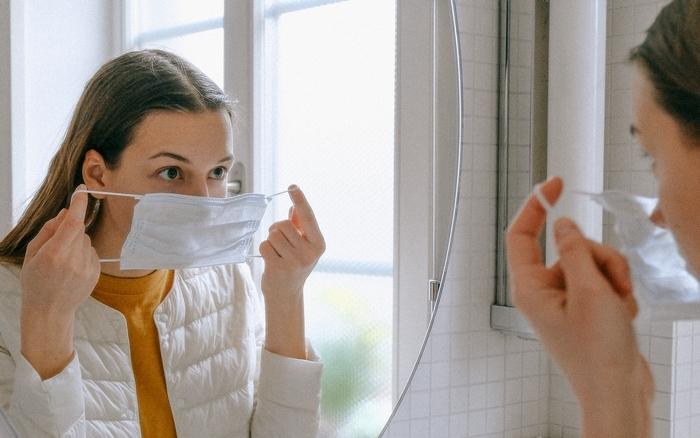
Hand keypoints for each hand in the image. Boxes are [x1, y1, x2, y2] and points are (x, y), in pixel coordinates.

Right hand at [20, 185, 99, 378]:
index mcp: (54, 254)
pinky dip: (83, 256)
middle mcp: (73, 260)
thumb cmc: (36, 281)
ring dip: (76, 245)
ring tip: (63, 264)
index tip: (82, 190)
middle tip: (56, 249)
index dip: (78, 204)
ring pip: (86, 241)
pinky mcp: (96, 273)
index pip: (72, 223)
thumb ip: (48, 230)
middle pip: (79, 231)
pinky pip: (92, 253)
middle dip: (69, 232)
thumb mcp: (32, 254)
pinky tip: (72, 270)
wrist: (50, 310)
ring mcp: (87, 267)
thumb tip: (66, 212)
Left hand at [259, 185, 324, 358]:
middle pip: (283, 225)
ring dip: (270, 241)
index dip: (300, 200)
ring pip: (273, 235)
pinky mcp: (279, 268)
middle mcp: (309, 252)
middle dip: (277, 229)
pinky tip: (271, 260)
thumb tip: (294, 206)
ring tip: (276, 252)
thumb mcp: (303, 245)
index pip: (308, 217)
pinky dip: (264, 250)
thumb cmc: (294, 265)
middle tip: (279, 241)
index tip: (292, 186)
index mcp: (318, 243)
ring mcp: (295, 261)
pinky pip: (265, 246)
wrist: (286, 295)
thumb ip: (300, 225)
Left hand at [506, 176, 653, 437]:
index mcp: (530, 288)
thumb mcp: (590, 292)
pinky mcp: (586, 307)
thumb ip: (576, 251)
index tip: (554, 182)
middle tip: (613, 285)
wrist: (619, 391)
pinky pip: (603, 281)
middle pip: (569, 247)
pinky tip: (625, 314)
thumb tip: (560, 223)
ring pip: (592, 262)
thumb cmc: (598, 352)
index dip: (534, 206)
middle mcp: (543, 291)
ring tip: (621, 305)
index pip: (521, 235)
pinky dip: (618, 292)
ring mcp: (566, 300)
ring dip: (613, 277)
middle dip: (600, 258)